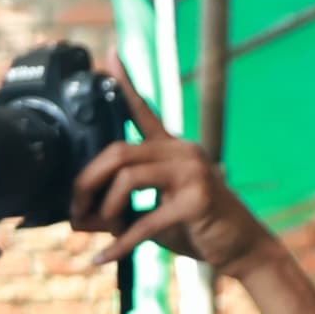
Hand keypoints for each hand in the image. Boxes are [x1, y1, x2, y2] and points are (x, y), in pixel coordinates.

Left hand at [70, 63, 274, 274]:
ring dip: (103, 209)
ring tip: (100, 232)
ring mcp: (193, 172)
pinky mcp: (198, 199)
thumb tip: (76, 219)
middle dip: (86, 183)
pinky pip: (145, 219)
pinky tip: (103, 258)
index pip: (143, 112)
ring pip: (126, 178)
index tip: (108, 55)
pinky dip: (120, 243)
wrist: (239, 248)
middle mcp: (182, 152)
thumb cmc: (191, 228)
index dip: (125, 84)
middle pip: (117, 152)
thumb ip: (116, 211)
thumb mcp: (148, 215)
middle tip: (75, 213)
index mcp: (170, 149)